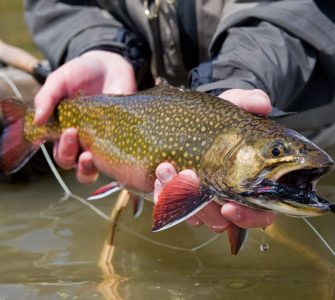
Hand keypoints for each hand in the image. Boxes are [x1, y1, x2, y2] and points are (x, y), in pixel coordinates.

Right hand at [34, 50, 136, 182]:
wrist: (110, 66)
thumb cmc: (81, 73)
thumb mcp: (60, 80)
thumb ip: (47, 97)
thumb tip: (37, 120)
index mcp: (64, 131)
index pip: (59, 152)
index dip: (61, 149)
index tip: (67, 130)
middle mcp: (82, 141)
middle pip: (72, 162)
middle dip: (69, 154)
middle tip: (74, 133)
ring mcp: (101, 142)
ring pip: (91, 169)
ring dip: (87, 168)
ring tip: (89, 156)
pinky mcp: (119, 138)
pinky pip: (116, 159)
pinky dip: (113, 161)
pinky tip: (113, 151)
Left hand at [154, 89, 275, 231]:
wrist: (182, 120)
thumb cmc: (215, 119)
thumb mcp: (230, 106)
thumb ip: (247, 102)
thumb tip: (262, 104)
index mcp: (247, 183)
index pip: (258, 213)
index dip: (247, 217)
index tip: (229, 207)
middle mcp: (225, 197)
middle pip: (220, 221)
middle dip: (203, 209)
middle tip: (190, 178)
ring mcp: (200, 199)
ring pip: (192, 216)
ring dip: (177, 195)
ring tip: (166, 167)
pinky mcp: (177, 196)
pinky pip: (169, 206)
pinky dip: (163, 193)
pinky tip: (160, 172)